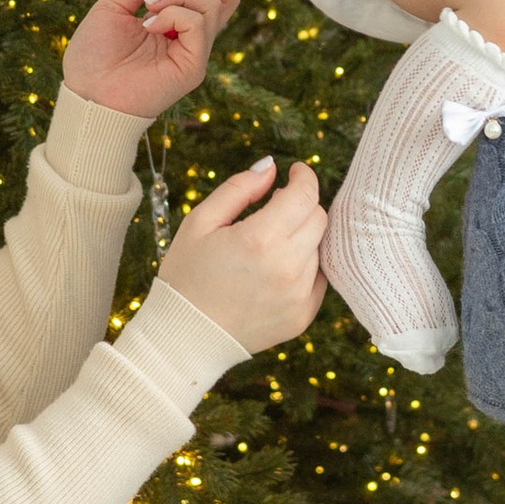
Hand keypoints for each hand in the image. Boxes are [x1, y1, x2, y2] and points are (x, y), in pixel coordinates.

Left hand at [62, 0, 238, 121]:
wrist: (85, 95)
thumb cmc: (94, 56)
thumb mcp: (112, 6)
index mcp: (171, 18)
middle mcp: (188, 33)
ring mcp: (194, 50)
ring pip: (213, 4)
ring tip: (149, 5)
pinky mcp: (193, 66)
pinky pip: (200, 25)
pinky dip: (175, 14)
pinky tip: (150, 24)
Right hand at [157, 156, 326, 352]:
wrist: (186, 336)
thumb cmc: (187, 275)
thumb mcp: (201, 222)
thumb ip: (239, 188)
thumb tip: (272, 167)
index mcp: (260, 239)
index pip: (305, 195)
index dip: (303, 176)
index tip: (295, 172)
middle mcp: (287, 267)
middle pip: (318, 218)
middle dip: (301, 205)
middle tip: (277, 207)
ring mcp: (299, 295)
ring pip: (318, 247)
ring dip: (301, 237)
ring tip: (268, 245)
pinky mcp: (303, 315)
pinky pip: (318, 278)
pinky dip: (304, 266)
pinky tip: (275, 269)